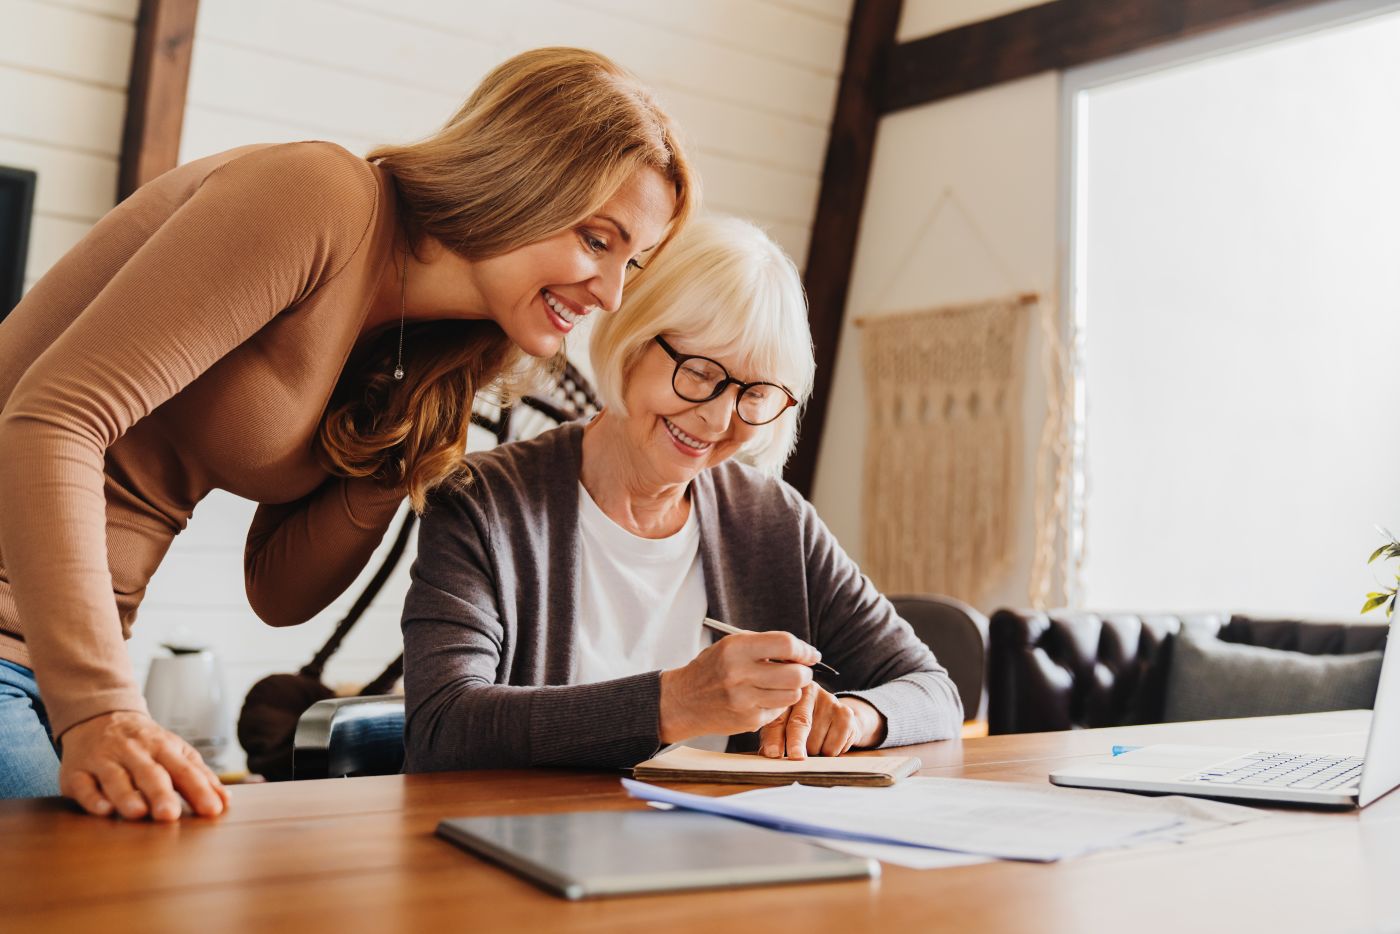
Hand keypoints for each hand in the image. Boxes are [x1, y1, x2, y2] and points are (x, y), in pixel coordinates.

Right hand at [58, 711, 229, 820]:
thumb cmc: (144, 743)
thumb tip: (225, 801)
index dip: (199, 789)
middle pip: (150, 773)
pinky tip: (103, 810)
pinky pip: (83, 785)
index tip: (212, 810)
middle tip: (170, 816)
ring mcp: (104, 761)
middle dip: (160, 793)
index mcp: (163, 747)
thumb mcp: (174, 751)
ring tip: (138, 813)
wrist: (99, 717)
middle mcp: (134, 752)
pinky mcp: (76, 773)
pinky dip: (92, 798)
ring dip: (126, 796)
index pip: (185, 769)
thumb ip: (199, 775)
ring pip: (115, 778)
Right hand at [659, 631, 818, 742]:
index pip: (785, 645)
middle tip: (799, 670)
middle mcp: (740, 674)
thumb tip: (802, 652)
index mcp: (736, 649)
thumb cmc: (711, 669)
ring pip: (792, 695)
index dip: (804, 650)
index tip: (810, 654)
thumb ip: (765, 645)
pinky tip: (764, 697)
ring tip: (780, 684)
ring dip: (793, 689)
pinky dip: (778, 703)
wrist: (683, 701)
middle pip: (796, 674)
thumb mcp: (731, 646)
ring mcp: (745, 701)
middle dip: (804, 672)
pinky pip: (779, 710)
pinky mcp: (748, 721)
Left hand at [758, 685, 884, 758]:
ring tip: (814, 743)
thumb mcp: (783, 726)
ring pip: (817, 739)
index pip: (779, 718)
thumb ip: (773, 737)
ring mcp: (829, 701)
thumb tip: (768, 754)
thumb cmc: (802, 724)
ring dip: (813, 752)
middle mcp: (809, 691)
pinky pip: (834, 745)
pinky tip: (829, 741)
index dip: (774, 737)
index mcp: (787, 694)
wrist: (837, 719)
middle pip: (801, 722)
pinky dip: (829, 752)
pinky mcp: (845, 713)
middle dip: (796, 742)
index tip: (773, 753)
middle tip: (795, 757)